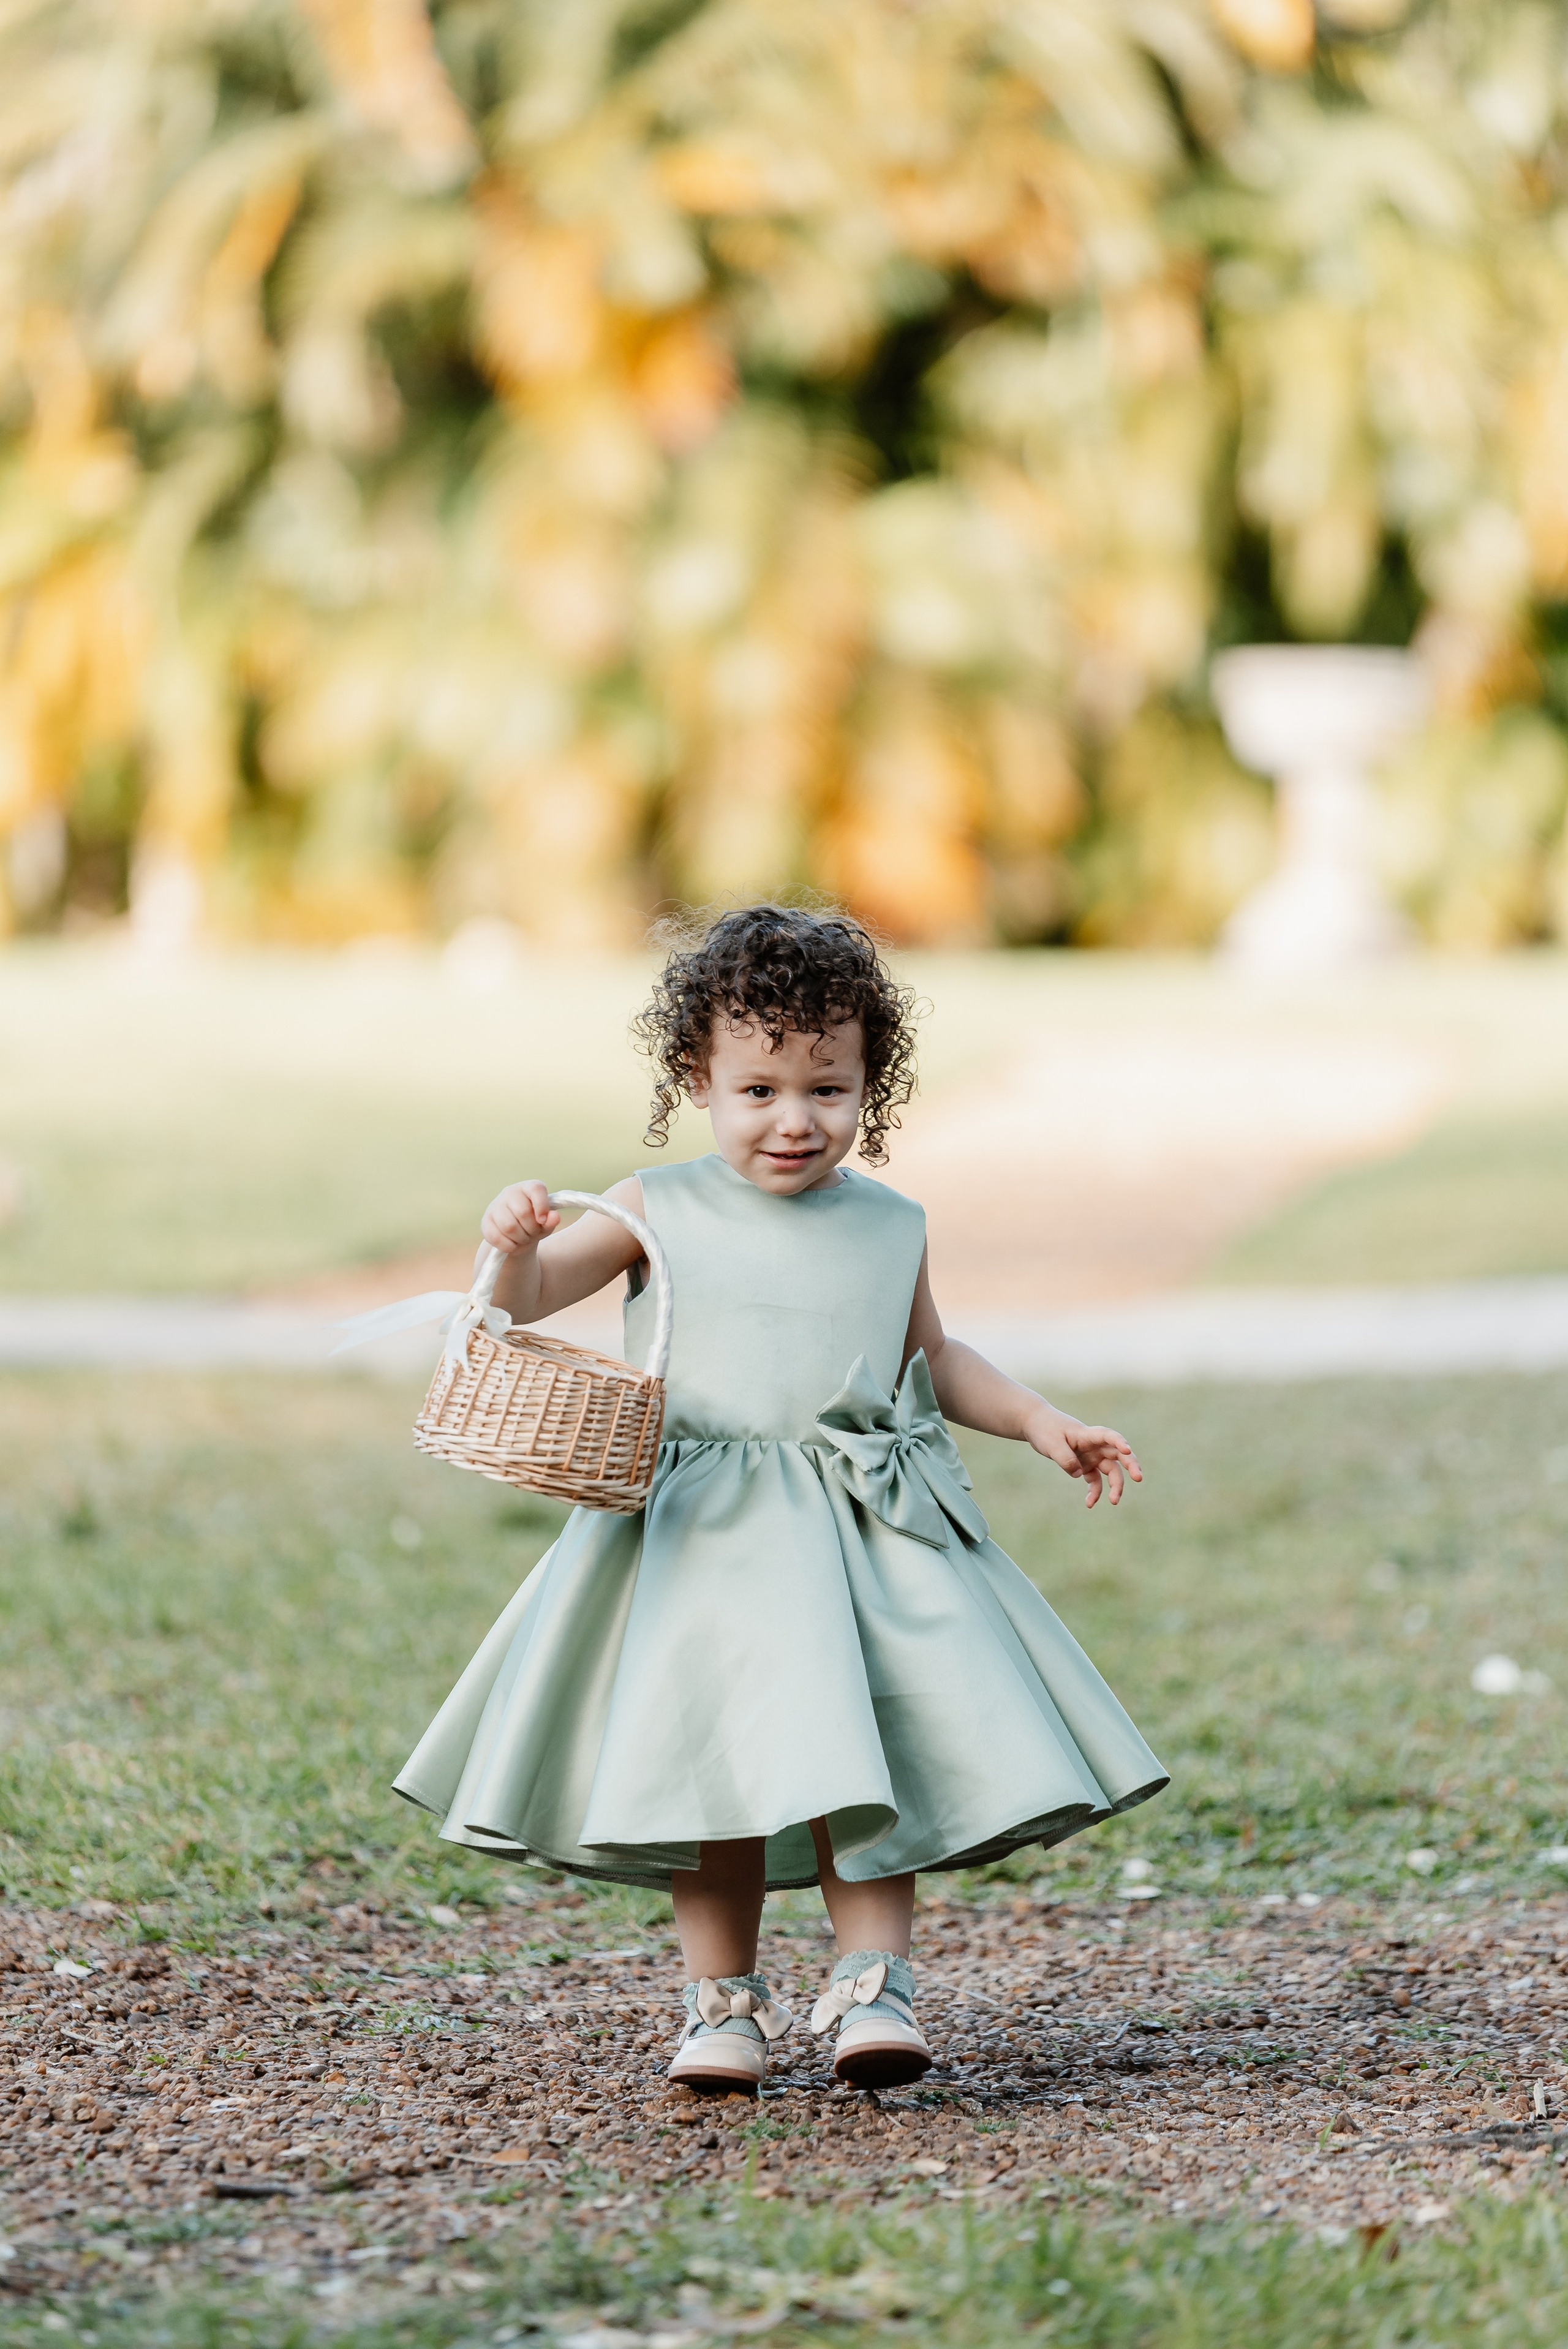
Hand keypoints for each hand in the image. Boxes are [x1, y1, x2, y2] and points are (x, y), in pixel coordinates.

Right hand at [480, 1180, 558, 1253]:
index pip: (536, 1189)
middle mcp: (510, 1192)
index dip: (542, 1206)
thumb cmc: (534, 1225)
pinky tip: (513, 1245)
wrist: (516, 1237)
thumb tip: (555, 1217)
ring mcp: (495, 1206)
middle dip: (531, 1229)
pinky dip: (508, 1246)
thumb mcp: (546, 1224)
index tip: (542, 1221)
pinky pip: (496, 1237)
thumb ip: (551, 1220)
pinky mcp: (485, 1221)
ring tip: (524, 1239)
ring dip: (520, 1239)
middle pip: (523, 1212)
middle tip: (533, 1234)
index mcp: (528, 1188)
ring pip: (509, 1227)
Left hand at [1025, 1407, 1141, 1508]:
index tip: (1127, 1450)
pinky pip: (1095, 1480)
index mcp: (1088, 1434)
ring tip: (1114, 1501)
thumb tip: (1080, 1474)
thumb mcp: (1051, 1444)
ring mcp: (1092, 1456)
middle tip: (1138, 1478)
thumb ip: (1066, 1458)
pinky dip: (1094, 1492)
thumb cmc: (1045, 1429)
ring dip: (1115, 1485)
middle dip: (1130, 1465)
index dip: (1119, 1442)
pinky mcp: (1085, 1465)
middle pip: (1118, 1455)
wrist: (1036, 1425)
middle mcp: (1095, 1445)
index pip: (1109, 1436)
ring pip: (1111, 1471)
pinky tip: (1089, 1503)